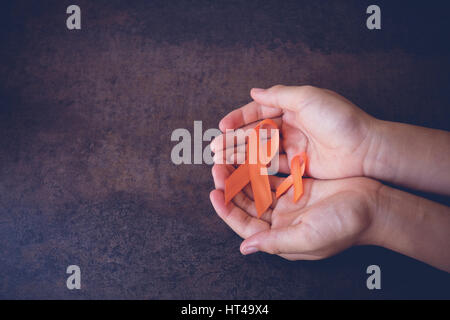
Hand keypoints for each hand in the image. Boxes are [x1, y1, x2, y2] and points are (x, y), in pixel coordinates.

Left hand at [210, 164, 381, 259]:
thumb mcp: (308, 237)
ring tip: (228, 157)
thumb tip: (244, 248)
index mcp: (280, 235)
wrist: (374, 206)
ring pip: (256, 187)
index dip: (226, 210)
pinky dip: (259, 166)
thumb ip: (275, 243)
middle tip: (218, 167)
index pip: (244, 224)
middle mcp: (280, 220)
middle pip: (247, 203)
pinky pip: (271, 175)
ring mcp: (288, 202)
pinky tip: (248, 154)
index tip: (214, 193)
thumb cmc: (344, 225)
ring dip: (241, 174)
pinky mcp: (297, 186)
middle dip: (230, 187)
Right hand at [211, 85, 375, 179]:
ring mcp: (295, 146)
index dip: (240, 118)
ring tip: (220, 159)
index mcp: (293, 107)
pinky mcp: (299, 165)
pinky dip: (256, 167)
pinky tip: (240, 169)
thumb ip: (278, 94)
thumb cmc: (338, 119)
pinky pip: (273, 166)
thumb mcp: (308, 97)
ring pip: (261, 150)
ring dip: (241, 153)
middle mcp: (292, 126)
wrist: (364, 149)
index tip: (222, 126)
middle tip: (215, 147)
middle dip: (235, 139)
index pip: (260, 111)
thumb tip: (254, 91)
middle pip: (257, 132)